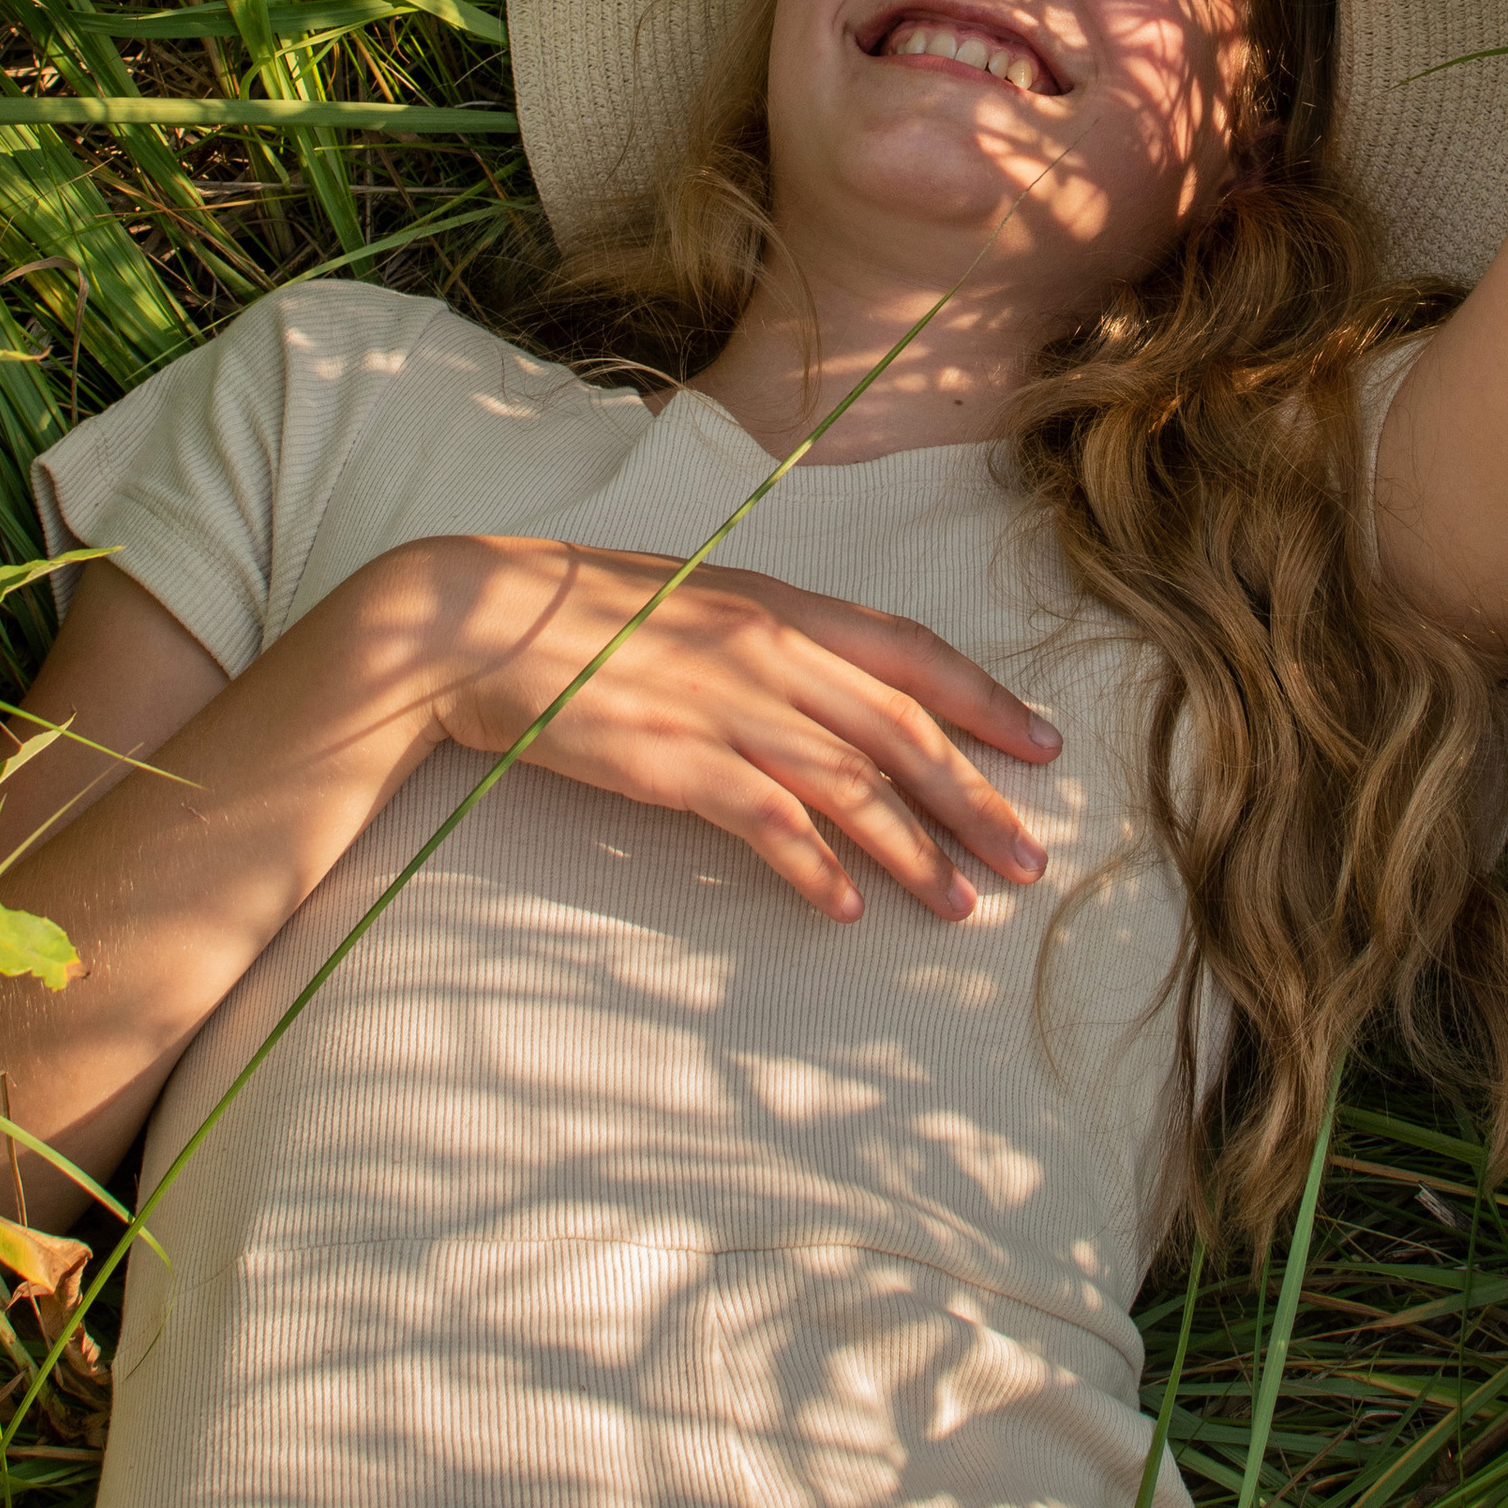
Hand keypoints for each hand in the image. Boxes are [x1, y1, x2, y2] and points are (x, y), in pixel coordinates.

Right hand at [405, 537, 1060, 923]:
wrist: (463, 621)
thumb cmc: (569, 610)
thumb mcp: (686, 600)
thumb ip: (759, 635)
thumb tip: (821, 679)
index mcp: (773, 601)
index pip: (909, 652)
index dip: (985, 699)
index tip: (1043, 745)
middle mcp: (763, 647)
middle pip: (901, 729)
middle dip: (977, 797)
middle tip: (1030, 856)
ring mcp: (719, 704)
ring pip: (850, 783)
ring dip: (914, 851)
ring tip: (961, 905)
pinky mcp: (669, 759)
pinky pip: (764, 821)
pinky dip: (813, 867)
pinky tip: (844, 908)